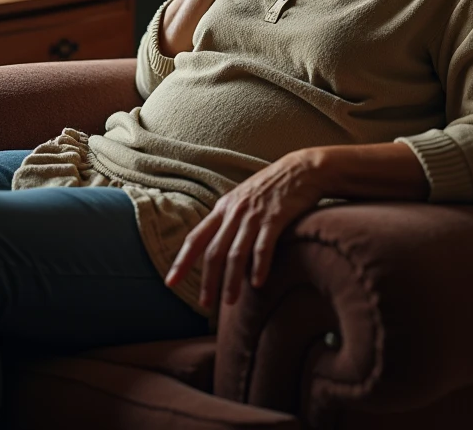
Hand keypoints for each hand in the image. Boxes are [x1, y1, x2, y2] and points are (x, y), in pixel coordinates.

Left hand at [164, 149, 323, 309]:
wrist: (302, 169)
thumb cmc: (272, 187)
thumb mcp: (243, 199)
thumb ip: (229, 221)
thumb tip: (218, 252)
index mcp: (223, 208)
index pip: (196, 238)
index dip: (182, 261)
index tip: (170, 283)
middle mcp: (235, 211)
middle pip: (214, 251)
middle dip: (208, 280)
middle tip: (205, 304)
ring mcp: (255, 214)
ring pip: (236, 253)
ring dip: (231, 280)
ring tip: (230, 301)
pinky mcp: (276, 217)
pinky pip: (263, 246)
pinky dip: (259, 266)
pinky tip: (258, 283)